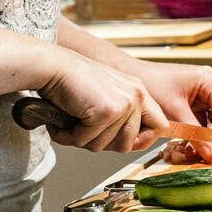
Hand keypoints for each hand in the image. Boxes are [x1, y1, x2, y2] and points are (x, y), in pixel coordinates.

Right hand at [38, 50, 168, 152]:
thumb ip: (121, 116)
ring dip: (82, 140)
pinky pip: (86, 140)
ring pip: (106, 145)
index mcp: (139, 91)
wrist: (52, 66)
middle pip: (129, 143)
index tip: (121, 143)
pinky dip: (68, 137)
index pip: (159, 125)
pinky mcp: (106, 112)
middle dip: (103, 144)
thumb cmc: (71, 80)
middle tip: (84, 134)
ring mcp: (124, 104)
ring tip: (70, 125)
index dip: (142, 141)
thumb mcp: (107, 94)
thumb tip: (125, 144)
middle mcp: (136, 96)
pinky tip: (61, 124)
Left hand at [125, 60, 211, 159]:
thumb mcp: (173, 110)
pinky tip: (195, 145)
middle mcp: (209, 85)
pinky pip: (204, 120)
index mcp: (208, 80)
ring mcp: (202, 94)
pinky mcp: (194, 103)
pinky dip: (201, 133)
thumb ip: (193, 131)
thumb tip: (209, 151)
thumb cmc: (149, 84)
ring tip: (205, 151)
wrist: (131, 78)